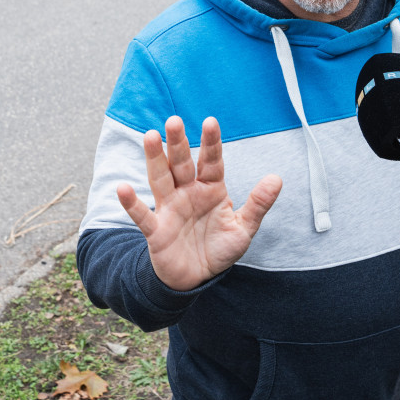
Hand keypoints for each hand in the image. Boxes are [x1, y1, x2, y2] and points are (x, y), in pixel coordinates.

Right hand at [117, 116, 281, 291]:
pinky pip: (142, 215)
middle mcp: (187, 193)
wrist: (197, 279)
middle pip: (181, 163)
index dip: (211, 143)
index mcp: (210, 189)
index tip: (210, 121)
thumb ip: (258, 204)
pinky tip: (122, 188)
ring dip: (154, 159)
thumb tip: (277, 178)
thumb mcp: (243, 228)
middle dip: (177, 143)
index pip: (211, 161)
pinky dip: (132, 203)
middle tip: (174, 121)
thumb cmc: (218, 248)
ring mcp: (170, 209)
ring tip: (150, 137)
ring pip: (160, 179)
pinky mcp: (156, 230)